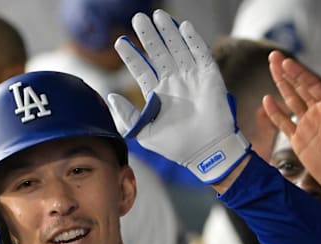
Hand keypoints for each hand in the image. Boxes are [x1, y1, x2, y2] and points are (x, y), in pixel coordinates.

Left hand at [108, 9, 249, 183]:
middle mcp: (173, 83)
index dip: (131, 55)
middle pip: (158, 53)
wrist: (205, 152)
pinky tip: (183, 27)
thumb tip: (111, 96)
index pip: (141, 69)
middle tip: (138, 18)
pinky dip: (192, 40)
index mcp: (157, 94)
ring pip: (177, 49)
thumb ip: (127, 115)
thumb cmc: (175, 146)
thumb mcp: (144, 133)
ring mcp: (191, 78)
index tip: (119, 42)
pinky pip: (200, 54)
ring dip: (168, 32)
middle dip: (148, 36)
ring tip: (157, 15)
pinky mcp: (209, 77)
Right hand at [262, 51, 320, 196]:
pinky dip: (275, 113)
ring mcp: (307, 126)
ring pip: (291, 100)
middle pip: (299, 87)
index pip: (312, 85)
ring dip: (281, 85)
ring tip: (272, 69)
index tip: (286, 61)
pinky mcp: (298, 141)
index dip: (298, 73)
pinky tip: (267, 101)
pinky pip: (283, 124)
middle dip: (287, 72)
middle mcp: (318, 114)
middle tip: (273, 56)